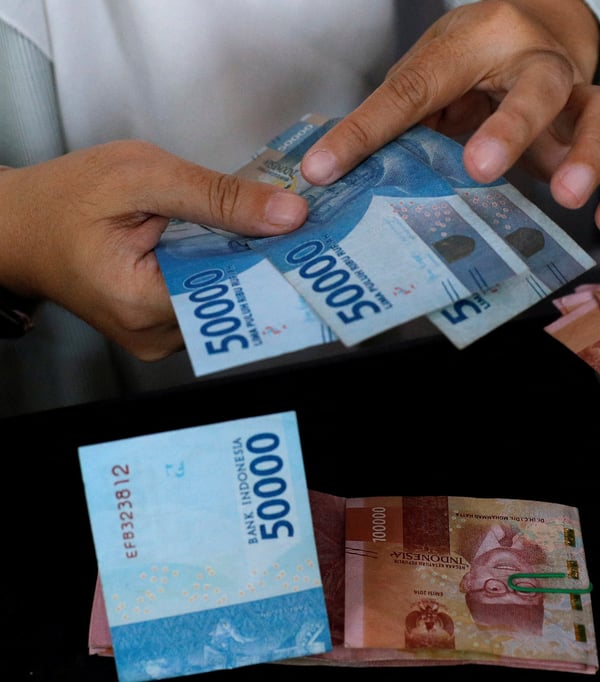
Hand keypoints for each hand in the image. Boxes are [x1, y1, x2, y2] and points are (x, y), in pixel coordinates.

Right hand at [0, 141, 306, 359]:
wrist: (17, 223)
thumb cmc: (65, 198)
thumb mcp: (143, 175)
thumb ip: (217, 196)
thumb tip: (288, 214)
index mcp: (144, 303)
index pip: (236, 292)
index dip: (278, 261)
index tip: (317, 238)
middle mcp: (155, 334)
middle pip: (236, 299)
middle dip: (269, 259)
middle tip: (307, 226)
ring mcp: (158, 335)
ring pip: (226, 299)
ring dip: (249, 262)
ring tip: (277, 228)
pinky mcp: (161, 325)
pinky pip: (209, 297)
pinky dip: (225, 267)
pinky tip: (241, 240)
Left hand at [300, 0, 599, 236]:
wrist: (541, 28)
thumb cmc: (477, 59)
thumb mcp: (430, 73)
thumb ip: (397, 117)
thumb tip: (333, 173)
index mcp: (479, 42)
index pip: (419, 84)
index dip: (368, 128)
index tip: (326, 168)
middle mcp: (538, 63)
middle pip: (538, 84)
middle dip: (512, 126)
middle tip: (480, 166)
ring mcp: (577, 98)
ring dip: (587, 155)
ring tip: (567, 197)